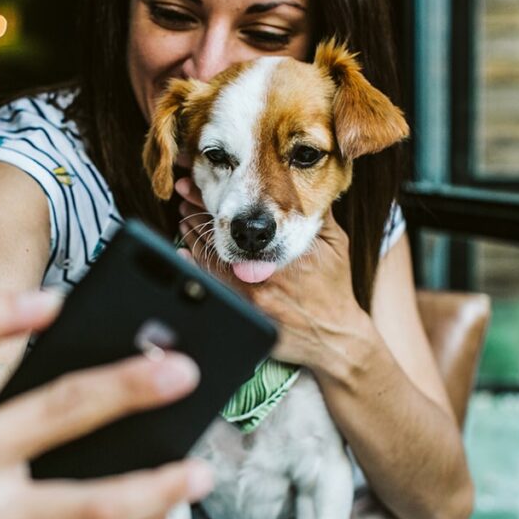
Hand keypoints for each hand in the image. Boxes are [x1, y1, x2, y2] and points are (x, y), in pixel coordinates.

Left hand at [174, 178, 366, 367]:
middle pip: (222, 236)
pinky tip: (183, 253)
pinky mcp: (242, 313)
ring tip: (185, 220)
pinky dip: (194, 267)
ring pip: (211, 260)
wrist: (335, 337)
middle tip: (184, 199)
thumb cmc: (333, 289)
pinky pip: (211, 286)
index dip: (216, 200)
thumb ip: (318, 212)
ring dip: (194, 238)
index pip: (241, 218)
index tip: (199, 186)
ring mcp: (250, 295)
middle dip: (199, 214)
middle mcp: (264, 271)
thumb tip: (302, 181)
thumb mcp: (334, 244)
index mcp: (285, 250)